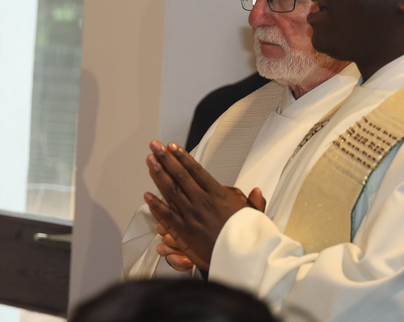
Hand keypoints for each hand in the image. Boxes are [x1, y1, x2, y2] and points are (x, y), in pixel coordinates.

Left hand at [143, 140, 260, 269]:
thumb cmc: (246, 238)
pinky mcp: (185, 232)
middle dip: (166, 159)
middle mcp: (202, 202)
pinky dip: (156, 205)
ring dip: (158, 174)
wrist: (240, 258)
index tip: (172, 146)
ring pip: (171, 191)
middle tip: (154, 145)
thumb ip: (254, 203)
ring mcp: (192, 216)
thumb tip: (257, 191)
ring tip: (149, 160)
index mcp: (218, 195)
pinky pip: (167, 216)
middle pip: (180, 176)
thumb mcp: (255, 217)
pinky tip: (146, 194)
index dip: (183, 157)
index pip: (196, 171)